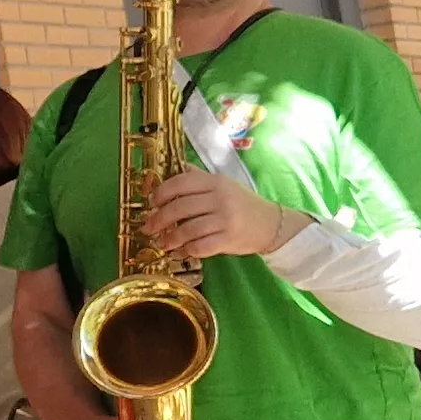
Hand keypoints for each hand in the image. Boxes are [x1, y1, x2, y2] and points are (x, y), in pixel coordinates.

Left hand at [140, 166, 300, 260]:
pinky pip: (200, 246)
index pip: (182, 183)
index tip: (151, 203)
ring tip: (162, 243)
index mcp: (215, 182)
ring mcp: (225, 219)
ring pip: (188, 229)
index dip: (162, 192)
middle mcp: (220, 198)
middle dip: (160, 218)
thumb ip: (200, 178)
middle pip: (181, 207)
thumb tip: (179, 168)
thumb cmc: (243, 204)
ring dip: (171, 238)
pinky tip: (181, 251)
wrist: (271, 224)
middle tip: (148, 227)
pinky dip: (187, 250)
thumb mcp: (224, 185)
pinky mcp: (229, 239)